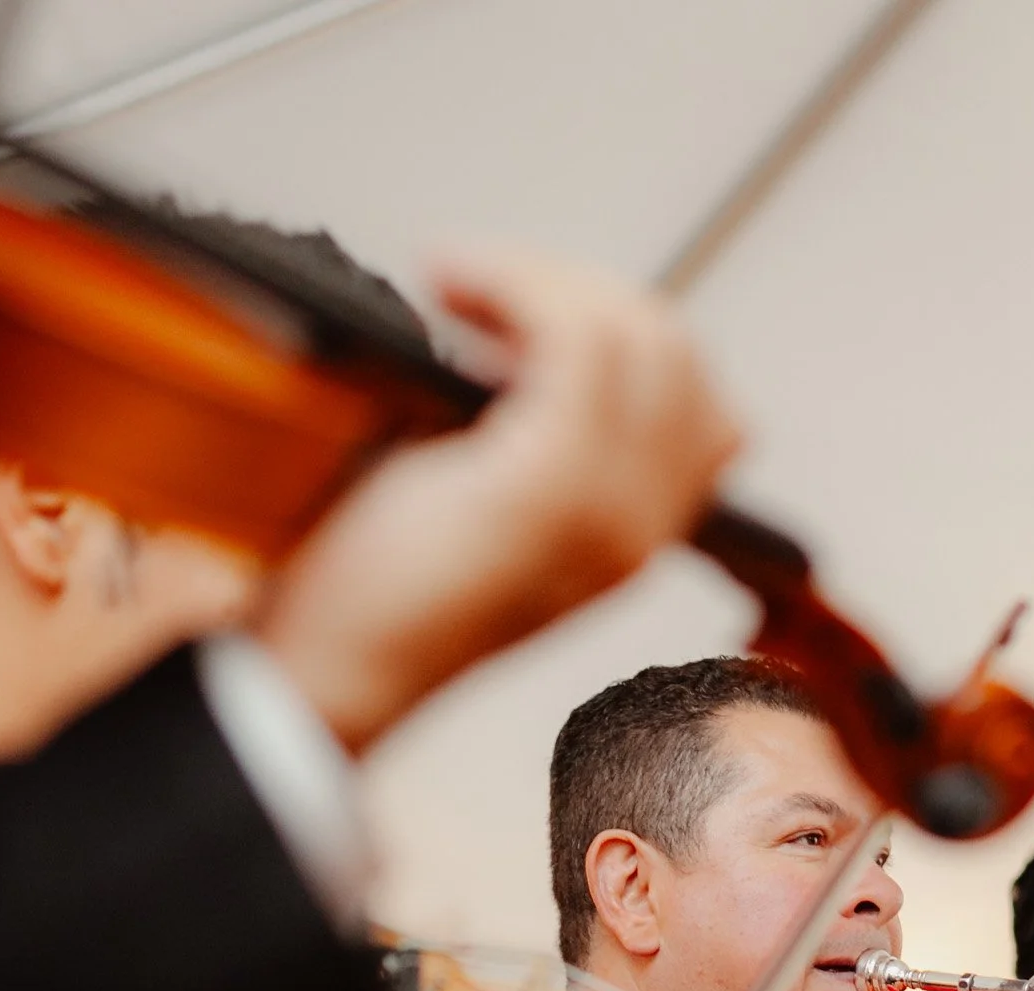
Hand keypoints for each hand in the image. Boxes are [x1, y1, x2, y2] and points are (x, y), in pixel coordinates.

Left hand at [255, 250, 740, 751]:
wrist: (334, 669)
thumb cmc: (384, 586)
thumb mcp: (488, 497)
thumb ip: (537, 432)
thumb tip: (520, 330)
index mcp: (636, 535)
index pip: (699, 401)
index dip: (614, 331)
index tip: (513, 315)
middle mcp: (644, 529)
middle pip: (676, 354)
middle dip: (579, 289)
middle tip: (479, 288)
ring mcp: (608, 512)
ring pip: (636, 334)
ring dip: (541, 279)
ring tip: (459, 285)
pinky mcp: (551, 488)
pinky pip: (577, 339)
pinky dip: (515, 284)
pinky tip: (452, 285)